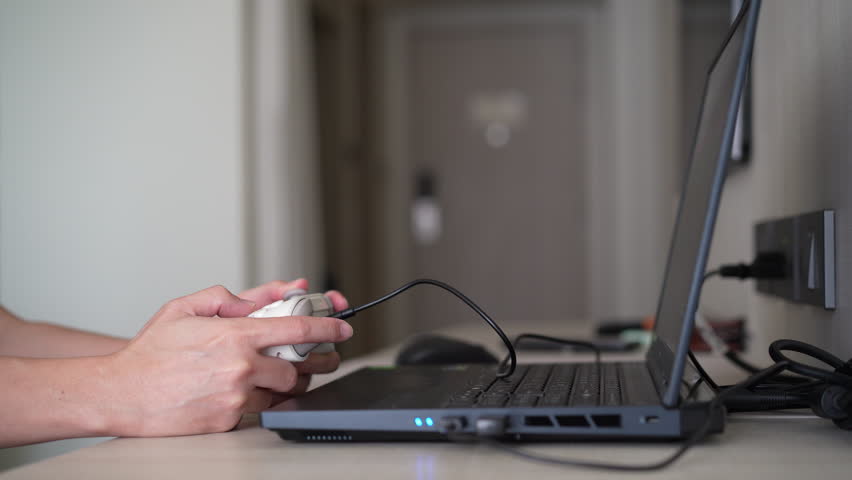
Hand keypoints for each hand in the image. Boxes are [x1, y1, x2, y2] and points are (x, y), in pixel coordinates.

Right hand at [103, 284, 352, 436]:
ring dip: (288, 384)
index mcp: (236, 334)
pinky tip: (248, 391)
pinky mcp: (228, 422)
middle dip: (315, 362)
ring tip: (282, 374)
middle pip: (299, 367)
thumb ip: (232, 297)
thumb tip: (266, 296)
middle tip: (322, 358)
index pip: (298, 326)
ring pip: (282, 393)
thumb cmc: (151, 351)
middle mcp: (241, 367)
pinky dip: (260, 401)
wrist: (120, 393)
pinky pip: (259, 412)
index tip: (344, 327)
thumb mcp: (188, 307)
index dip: (328, 325)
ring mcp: (236, 397)